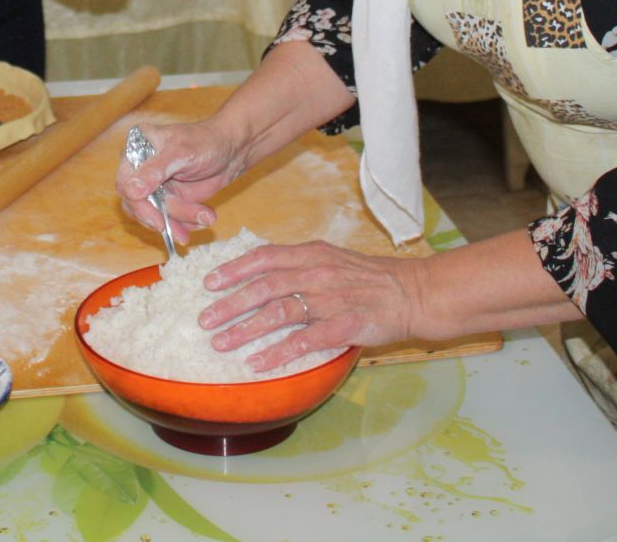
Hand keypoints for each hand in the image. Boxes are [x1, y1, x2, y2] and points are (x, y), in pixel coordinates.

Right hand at [114, 120, 248, 242]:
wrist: (232, 150)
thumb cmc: (206, 141)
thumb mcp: (181, 153)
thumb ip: (155, 170)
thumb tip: (131, 191)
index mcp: (136, 149)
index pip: (125, 184)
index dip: (139, 206)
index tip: (159, 222)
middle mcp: (140, 169)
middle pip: (137, 205)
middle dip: (164, 218)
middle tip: (182, 233)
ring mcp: (154, 186)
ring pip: (156, 215)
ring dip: (181, 220)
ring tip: (206, 216)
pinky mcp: (169, 199)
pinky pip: (170, 220)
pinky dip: (187, 223)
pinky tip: (204, 217)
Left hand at [197, 241, 422, 372]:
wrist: (412, 292)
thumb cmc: (370, 277)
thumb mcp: (332, 258)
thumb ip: (300, 264)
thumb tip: (263, 272)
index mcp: (312, 254)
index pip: (264, 257)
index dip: (234, 270)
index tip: (209, 282)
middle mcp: (317, 273)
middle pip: (264, 287)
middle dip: (230, 304)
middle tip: (204, 319)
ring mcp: (330, 299)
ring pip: (278, 313)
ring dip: (245, 329)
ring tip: (221, 343)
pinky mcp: (344, 325)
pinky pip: (304, 340)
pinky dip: (278, 352)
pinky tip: (258, 363)